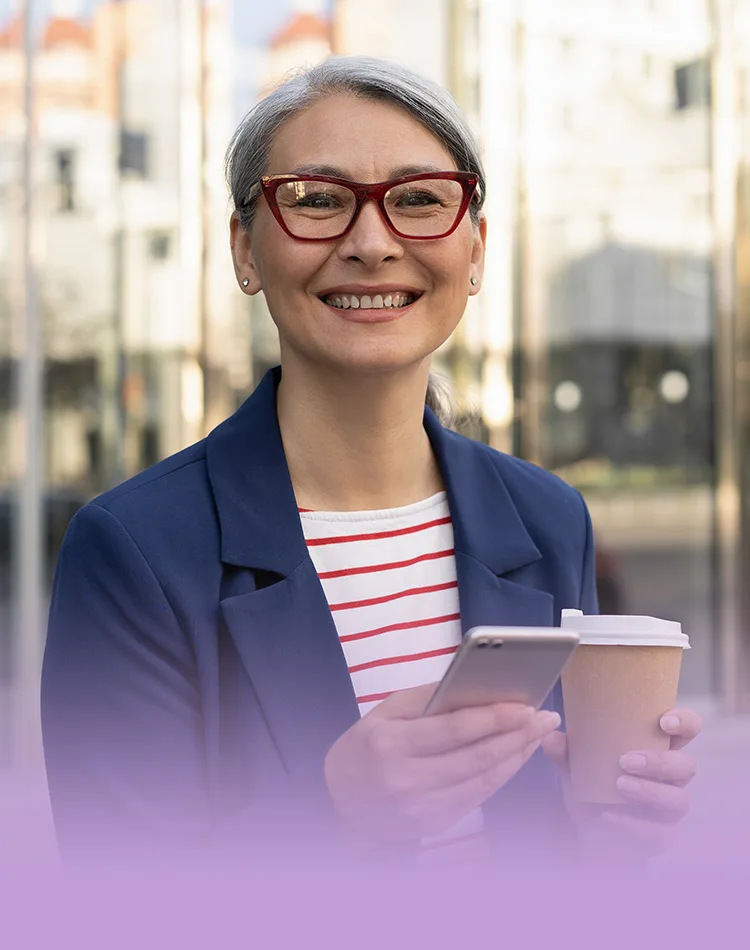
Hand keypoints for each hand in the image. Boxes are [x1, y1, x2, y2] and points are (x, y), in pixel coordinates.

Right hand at [324, 683, 561, 842]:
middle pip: (476, 758)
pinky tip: (517, 755)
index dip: (493, 718)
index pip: (453, 730)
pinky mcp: (434, 824)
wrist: (341, 799)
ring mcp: (421, 808)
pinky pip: (478, 796)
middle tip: (546, 717)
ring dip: (518, 756)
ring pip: (484, 780)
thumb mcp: (387, 710)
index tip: (525, 704)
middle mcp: (405, 780)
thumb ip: (431, 698)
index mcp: (390, 744)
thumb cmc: (367, 744)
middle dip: (518, 736)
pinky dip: (502, 774)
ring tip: (539, 733)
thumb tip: (478, 683)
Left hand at [542, 707, 701, 858]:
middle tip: (626, 760)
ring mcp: (669, 809)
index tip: (663, 721)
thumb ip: (566, 752)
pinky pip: (656, 833)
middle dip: (660, 761)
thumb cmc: (592, 785)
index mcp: (658, 748)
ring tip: (620, 786)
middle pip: (686, 765)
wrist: (589, 830)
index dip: (684, 722)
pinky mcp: (661, 836)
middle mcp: (672, 778)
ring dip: (649, 791)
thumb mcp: (577, 766)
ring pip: (678, 800)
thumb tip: (551, 737)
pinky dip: (631, 824)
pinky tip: (608, 817)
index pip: (687, 729)